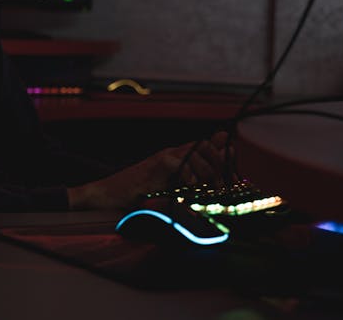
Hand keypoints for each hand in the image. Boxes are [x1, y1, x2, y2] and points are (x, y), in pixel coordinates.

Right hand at [66, 131, 232, 209]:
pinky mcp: (156, 164)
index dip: (224, 151)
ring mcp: (164, 157)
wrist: (108, 196)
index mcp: (178, 158)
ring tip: (210, 188)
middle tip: (224, 184)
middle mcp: (173, 153)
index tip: (234, 164)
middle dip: (220, 162)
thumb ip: (189, 188)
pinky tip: (190, 187)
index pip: (208, 145)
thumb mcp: (170, 194)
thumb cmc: (137, 198)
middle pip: (206, 145)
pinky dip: (189, 174)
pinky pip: (180, 162)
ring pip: (196, 151)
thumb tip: (212, 190)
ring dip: (207, 170)